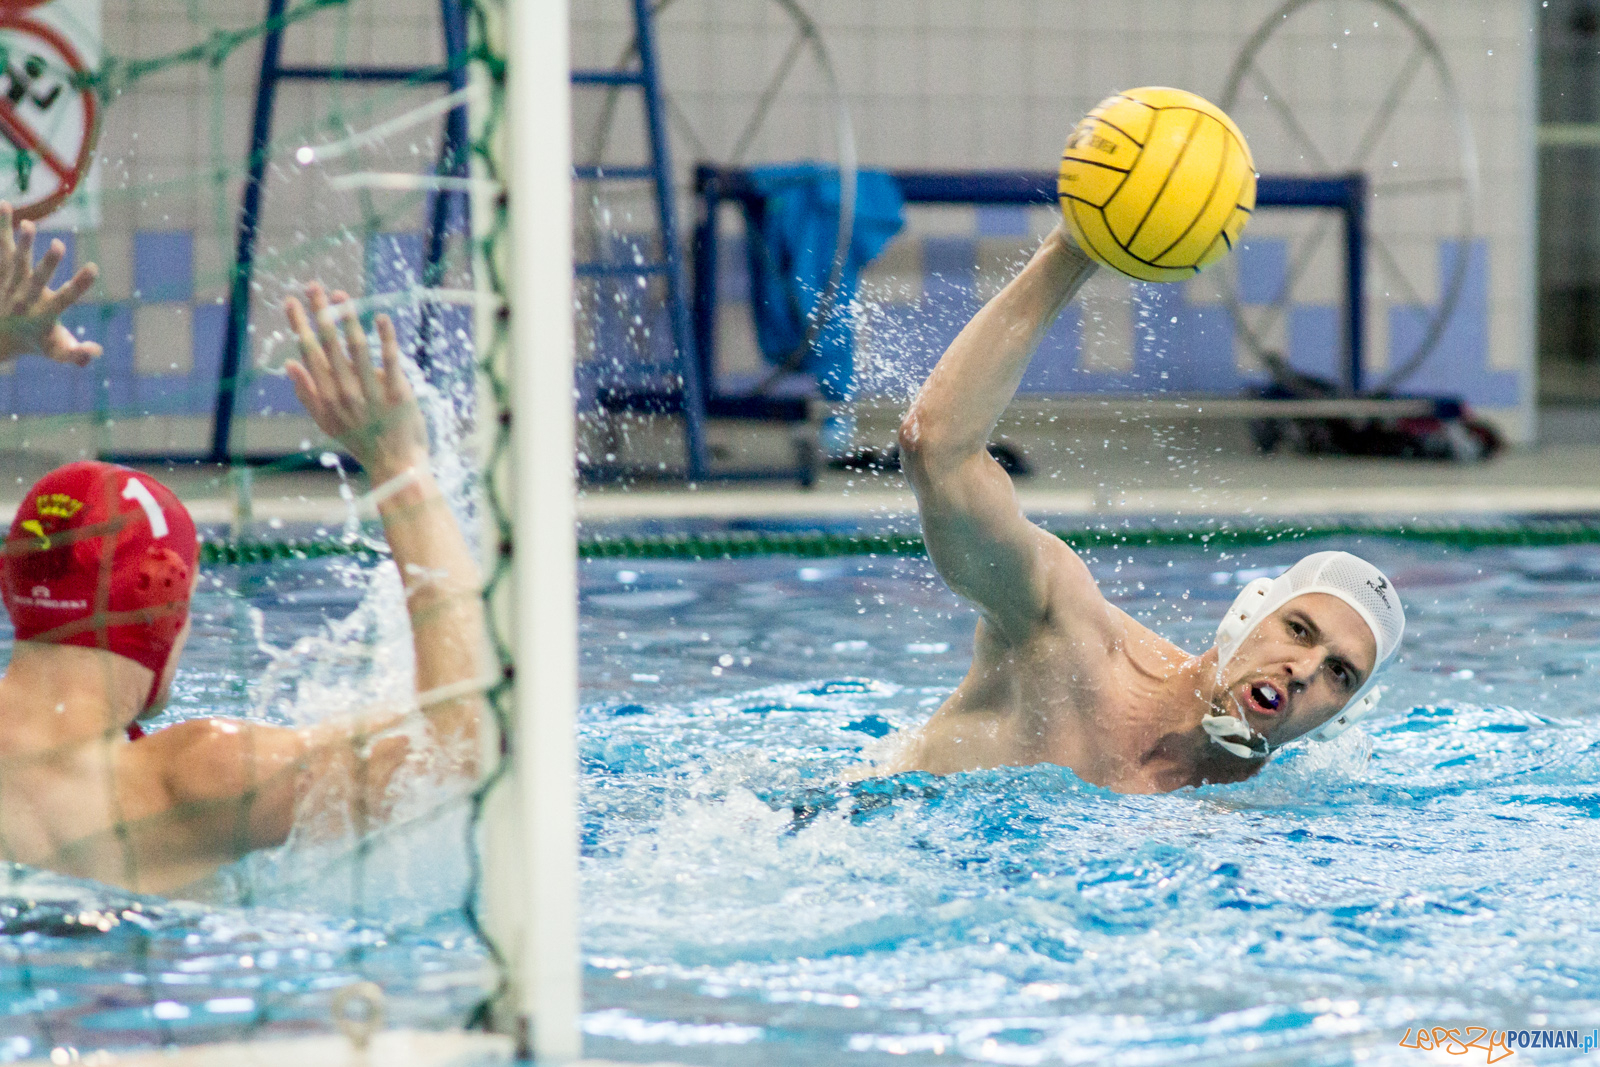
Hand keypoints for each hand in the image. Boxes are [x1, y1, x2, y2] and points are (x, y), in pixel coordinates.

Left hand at [0, 202, 100, 366]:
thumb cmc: (34, 342)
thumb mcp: (56, 351)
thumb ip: (76, 353)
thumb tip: (96, 350)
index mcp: (44, 315)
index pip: (65, 299)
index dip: (80, 285)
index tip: (94, 269)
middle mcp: (25, 298)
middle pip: (37, 278)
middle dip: (47, 262)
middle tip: (58, 244)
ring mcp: (10, 283)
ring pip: (14, 261)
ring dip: (21, 243)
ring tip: (27, 224)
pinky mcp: (1, 270)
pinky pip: (0, 246)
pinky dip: (1, 227)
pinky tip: (5, 205)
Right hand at [284, 283, 426, 478]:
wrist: (396, 465)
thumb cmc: (361, 441)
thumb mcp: (327, 422)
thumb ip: (307, 393)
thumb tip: (289, 363)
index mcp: (327, 395)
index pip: (309, 352)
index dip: (300, 326)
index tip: (291, 301)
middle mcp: (345, 391)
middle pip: (330, 344)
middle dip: (319, 313)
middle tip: (313, 285)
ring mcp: (372, 392)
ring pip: (357, 348)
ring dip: (348, 319)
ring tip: (341, 295)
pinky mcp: (398, 393)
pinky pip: (390, 360)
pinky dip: (385, 337)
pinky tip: (381, 317)